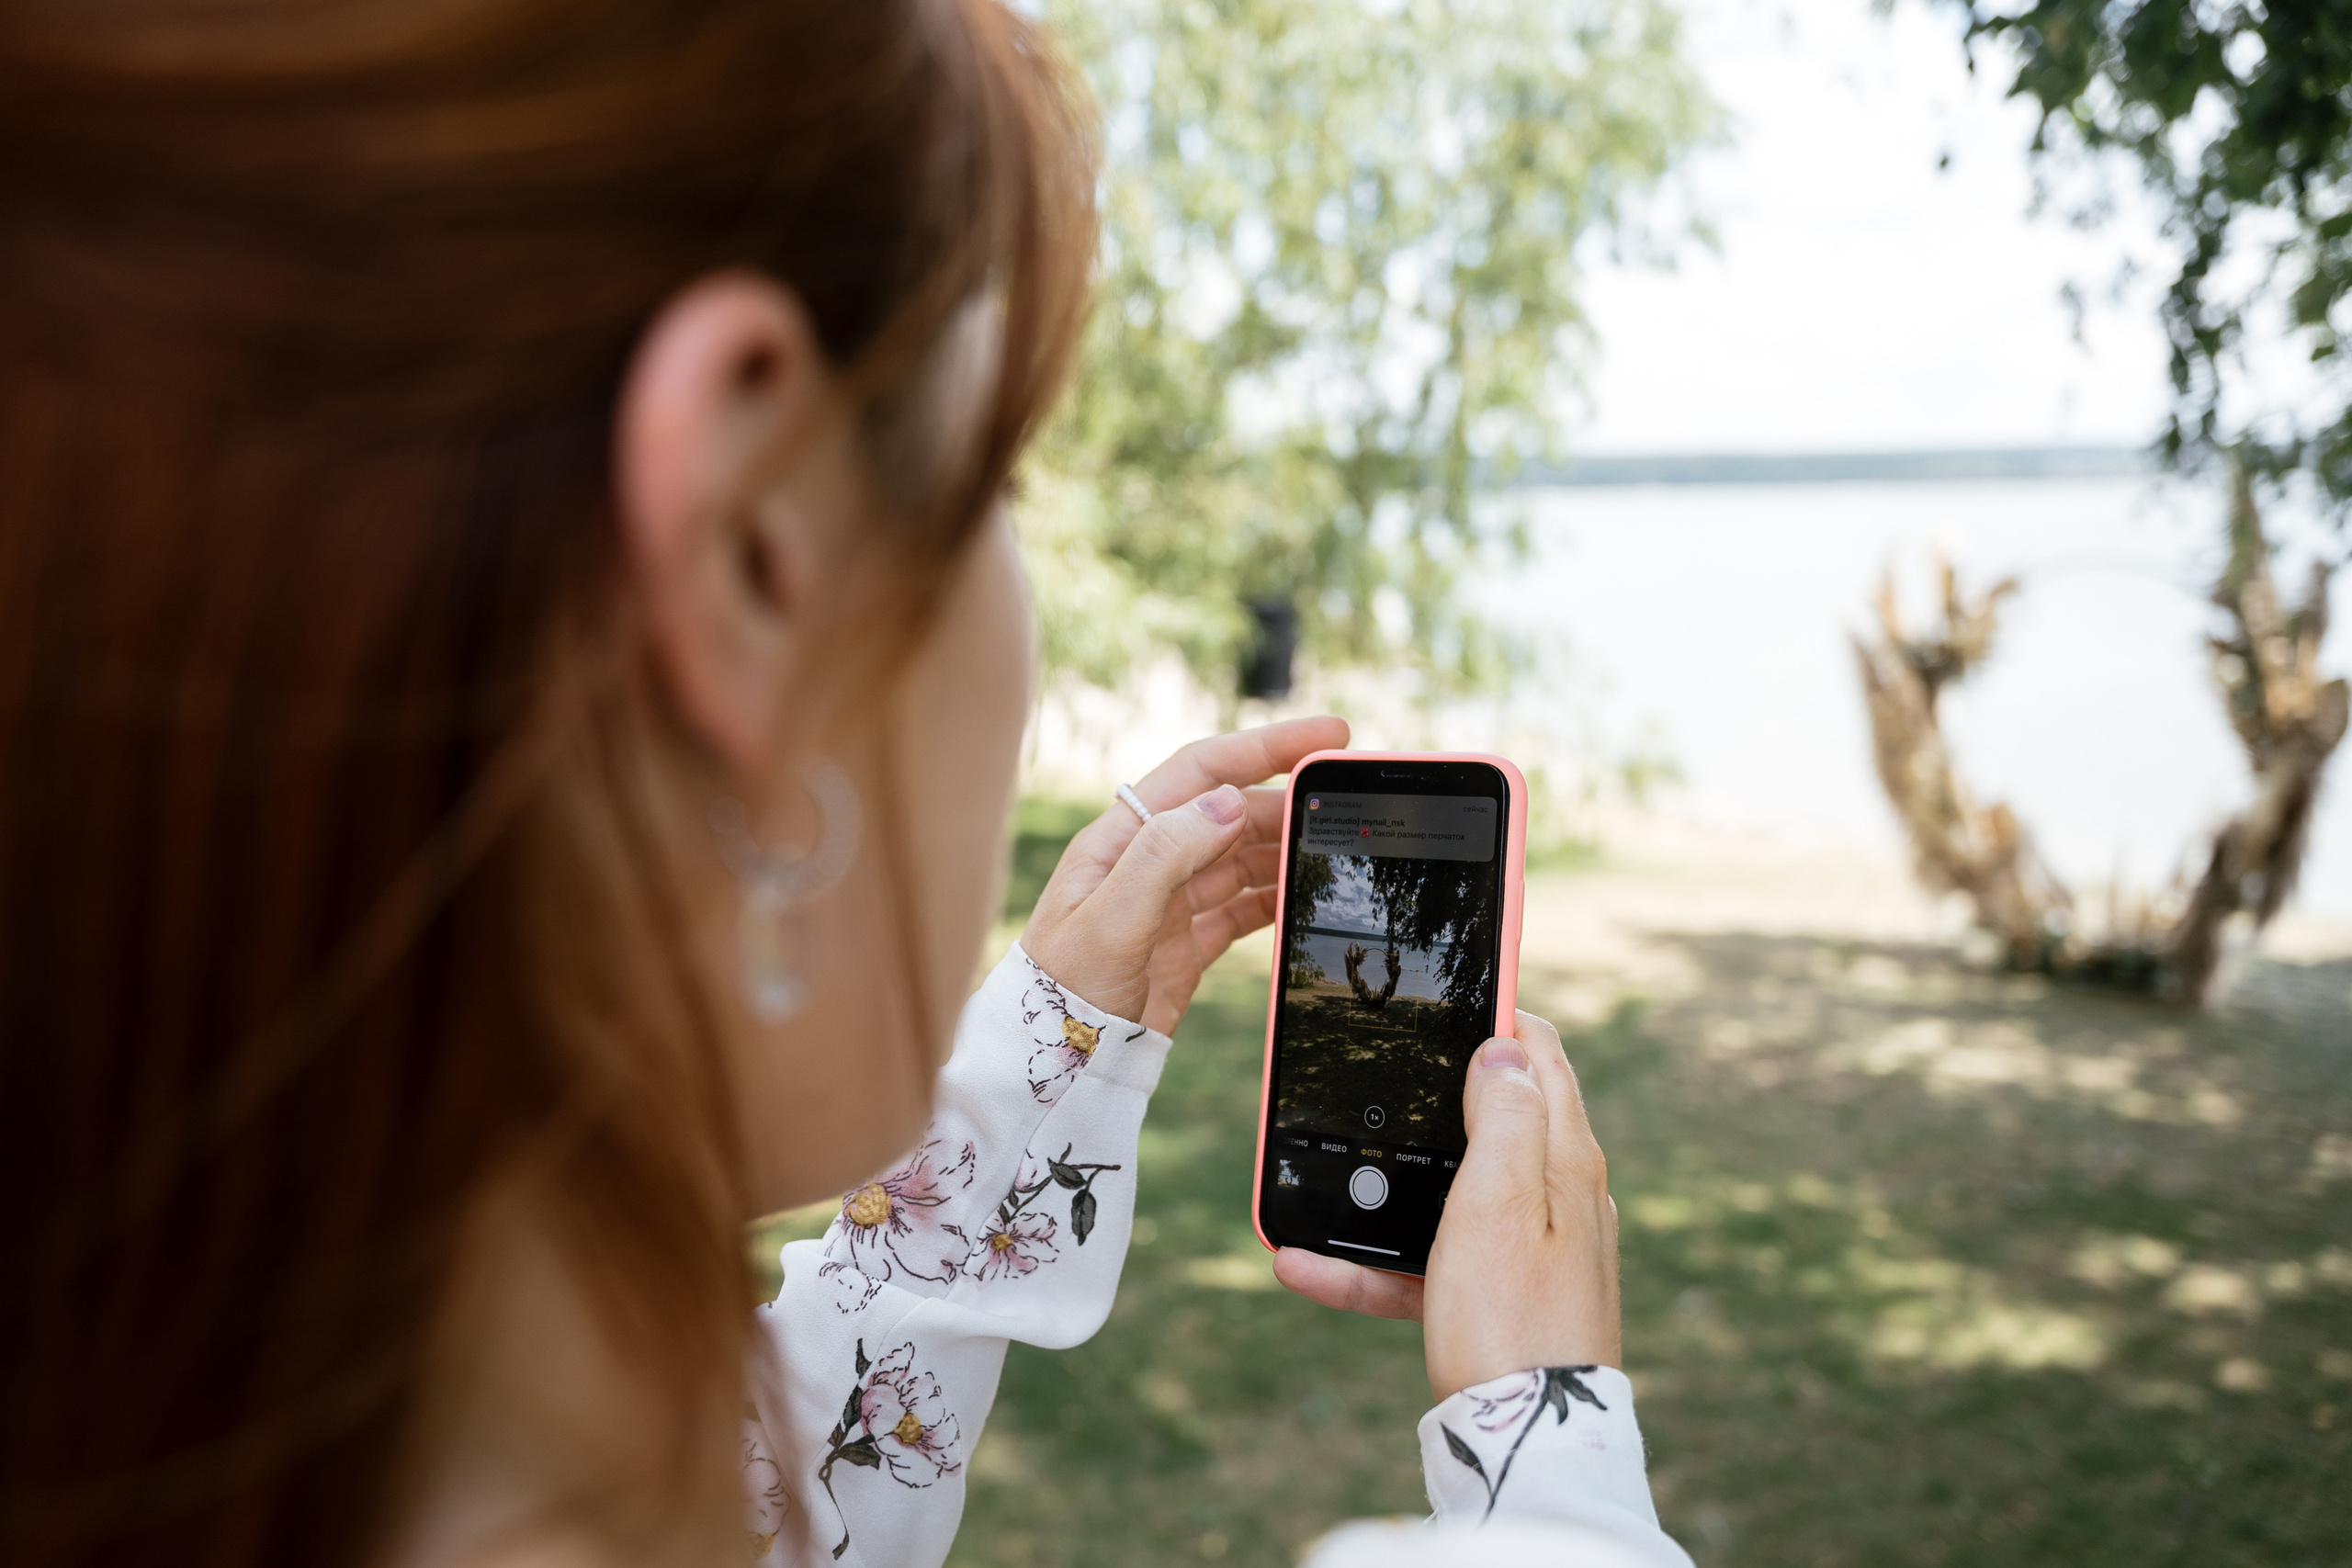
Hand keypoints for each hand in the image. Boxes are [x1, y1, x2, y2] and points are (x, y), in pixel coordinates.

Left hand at [1021, 716, 1347, 1035]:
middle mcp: (1146, 861)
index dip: (1266, 746)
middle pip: (1230, 812)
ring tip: (1331, 853)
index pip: (1202, 769)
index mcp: (1120, 837)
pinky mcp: (1185, 943)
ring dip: (1285, 852)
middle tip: (1343, 808)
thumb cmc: (1062, 991)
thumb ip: (1164, 856)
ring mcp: (1167, 902)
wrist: (1053, 1066)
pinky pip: (1240, 909)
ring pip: (1241, 859)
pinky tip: (1302, 900)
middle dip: (1287, 804)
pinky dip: (1273, 901)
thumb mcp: (1109, 920)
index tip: (1328, 734)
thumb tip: (1226, 802)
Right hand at [1272, 1010, 1620, 1402]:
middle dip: (1424, 1095)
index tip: (1452, 986)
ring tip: (1316, 1178)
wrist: (1527, 1444)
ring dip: (1379, 1184)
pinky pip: (1424, 1262)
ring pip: (1442, 1193)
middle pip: (1487, 1118)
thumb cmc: (1514, 1317)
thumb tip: (1505, 1048)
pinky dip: (1370, 1260)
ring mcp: (1527, 1249)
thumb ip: (1504, 1115)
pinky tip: (1306, 1265)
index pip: (1541, 1055)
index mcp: (1564, 1159)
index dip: (1497, 1012)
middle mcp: (1556, 1196)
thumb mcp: (1502, 1200)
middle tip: (1372, 1070)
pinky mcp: (1496, 1298)